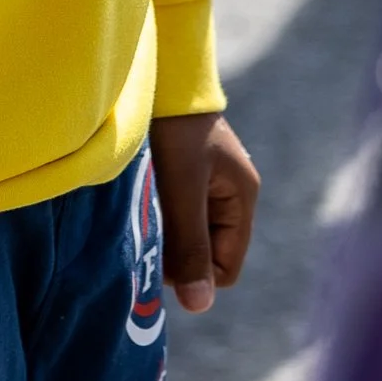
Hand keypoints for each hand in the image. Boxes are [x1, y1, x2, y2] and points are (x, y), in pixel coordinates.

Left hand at [151, 111, 259, 314]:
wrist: (159, 73)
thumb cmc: (173, 128)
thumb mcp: (182, 189)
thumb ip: (191, 245)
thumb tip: (201, 306)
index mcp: (242, 198)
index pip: (226, 268)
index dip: (193, 271)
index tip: (160, 251)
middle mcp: (230, 194)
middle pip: (205, 253)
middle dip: (177, 250)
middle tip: (145, 227)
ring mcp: (208, 183)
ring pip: (187, 233)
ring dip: (164, 230)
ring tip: (141, 205)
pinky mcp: (185, 173)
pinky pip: (175, 212)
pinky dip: (157, 211)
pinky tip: (139, 196)